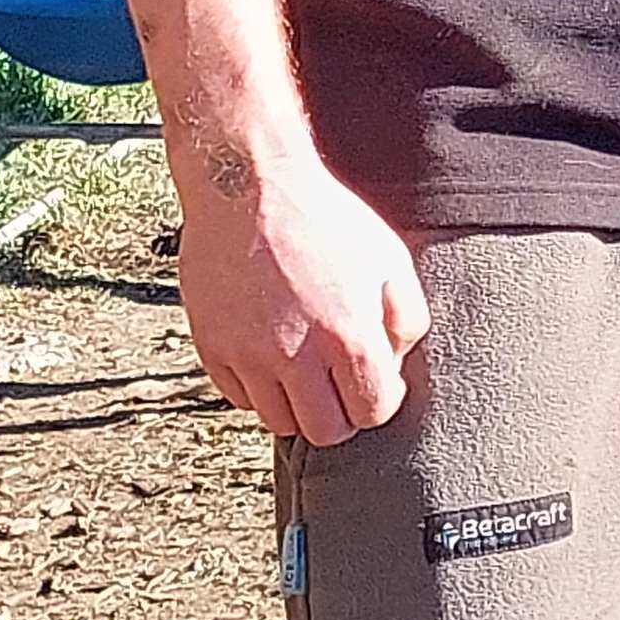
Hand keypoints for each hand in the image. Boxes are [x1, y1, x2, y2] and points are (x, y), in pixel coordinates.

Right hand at [173, 135, 430, 445]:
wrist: (250, 187)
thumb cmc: (326, 220)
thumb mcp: (389, 260)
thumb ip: (407, 320)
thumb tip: (393, 365)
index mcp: (347, 335)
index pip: (373, 412)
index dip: (380, 400)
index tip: (376, 379)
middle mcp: (294, 355)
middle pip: (325, 432)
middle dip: (341, 415)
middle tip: (341, 384)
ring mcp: (247, 354)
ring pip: (278, 421)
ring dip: (298, 404)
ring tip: (307, 368)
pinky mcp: (212, 348)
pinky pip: (239, 398)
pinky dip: (258, 388)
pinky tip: (271, 353)